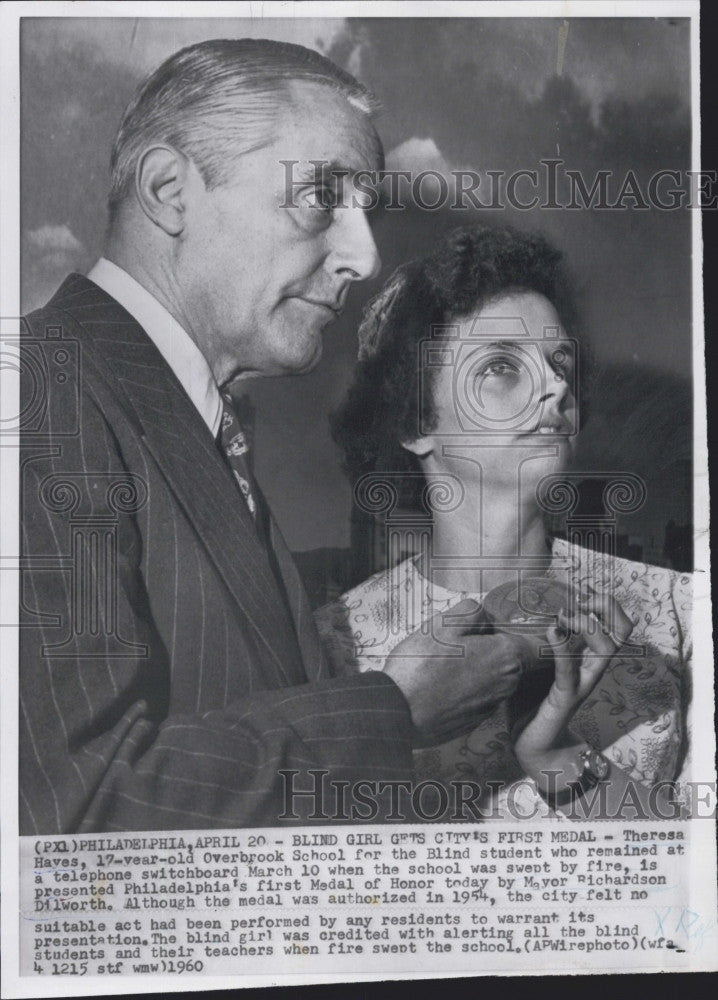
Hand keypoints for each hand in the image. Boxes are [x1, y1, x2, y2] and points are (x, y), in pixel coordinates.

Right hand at [383, 599, 534, 746]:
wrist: (398, 713)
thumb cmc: (420, 667)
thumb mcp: (443, 623)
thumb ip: (473, 612)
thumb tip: (485, 616)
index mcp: (505, 656)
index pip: (541, 645)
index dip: (536, 634)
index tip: (524, 626)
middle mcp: (506, 684)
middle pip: (517, 659)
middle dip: (500, 646)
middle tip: (470, 637)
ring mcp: (491, 705)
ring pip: (498, 677)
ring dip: (483, 667)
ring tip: (452, 659)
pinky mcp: (475, 720)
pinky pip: (481, 695)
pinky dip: (470, 686)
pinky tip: (445, 682)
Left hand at [514, 589, 632, 789]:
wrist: (534, 744)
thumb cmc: (530, 700)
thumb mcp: (531, 662)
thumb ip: (529, 640)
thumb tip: (505, 613)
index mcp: (584, 657)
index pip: (612, 623)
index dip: (603, 602)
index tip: (581, 590)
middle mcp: (589, 667)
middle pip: (620, 631)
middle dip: (606, 607)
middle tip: (581, 600)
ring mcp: (581, 682)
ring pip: (606, 648)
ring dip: (588, 624)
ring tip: (565, 616)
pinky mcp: (566, 697)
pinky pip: (569, 670)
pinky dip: (561, 648)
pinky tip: (551, 631)